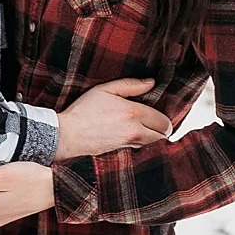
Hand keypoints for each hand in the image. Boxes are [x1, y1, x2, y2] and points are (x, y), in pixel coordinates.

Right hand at [54, 77, 171, 157]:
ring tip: (145, 127)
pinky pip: (139, 148)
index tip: (162, 115)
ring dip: (153, 137)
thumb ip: (131, 85)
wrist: (67, 135)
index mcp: (133, 113)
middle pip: (162, 135)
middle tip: (157, 122)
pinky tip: (132, 134)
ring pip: (152, 143)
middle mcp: (134, 131)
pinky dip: (141, 143)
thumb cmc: (83, 111)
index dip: (166, 119)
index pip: (163, 121)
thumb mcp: (105, 89)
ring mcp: (128, 144)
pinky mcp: (121, 152)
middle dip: (163, 130)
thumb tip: (151, 83)